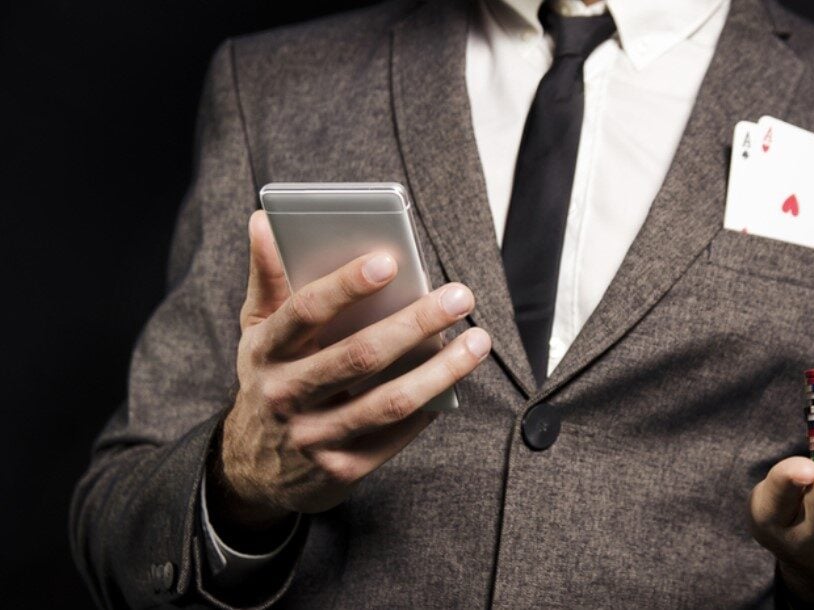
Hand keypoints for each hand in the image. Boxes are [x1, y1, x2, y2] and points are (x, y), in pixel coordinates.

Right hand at [207, 211, 490, 534]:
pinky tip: (456, 381)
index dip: (346, 285)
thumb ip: (268, 277)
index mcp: (264, 350)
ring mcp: (312, 438)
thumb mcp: (258, 330)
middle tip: (459, 295)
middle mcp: (284, 396)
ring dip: (440, 370)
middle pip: (359, 356)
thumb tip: (265, 219)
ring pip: (388, 402)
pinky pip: (395, 436)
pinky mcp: (341, 471)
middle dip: (415, 323)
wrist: (254, 467)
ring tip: (478, 340)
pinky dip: (430, 406)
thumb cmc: (271, 377)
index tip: (390, 259)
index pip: (305, 311)